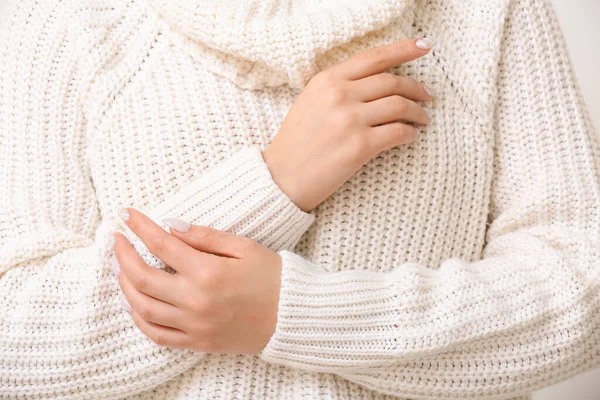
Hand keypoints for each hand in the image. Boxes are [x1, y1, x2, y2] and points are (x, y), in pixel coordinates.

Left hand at [112, 208, 281, 353]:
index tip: (127, 214)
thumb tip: (170, 226)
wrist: (292, 316)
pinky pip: (157, 335)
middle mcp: (196, 301)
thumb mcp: (244, 247)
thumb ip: (204, 237)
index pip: (162, 245)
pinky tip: (135, 303)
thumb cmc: (272, 276)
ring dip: (125, 286)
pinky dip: (140, 319)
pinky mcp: (197, 342)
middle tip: (117, 240)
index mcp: (208, 273)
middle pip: (143, 277)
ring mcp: (194, 325)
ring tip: (120, 268)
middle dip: (123, 255)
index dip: (140, 227)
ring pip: (143, 307)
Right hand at [262, 37, 435, 211]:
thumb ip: (339, 86)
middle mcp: (340, 95)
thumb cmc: (297, 142)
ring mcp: (350, 120)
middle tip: (428, 96)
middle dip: (417, 88)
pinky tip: (411, 137)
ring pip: (400, 106)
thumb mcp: (311, 101)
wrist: (281, 177)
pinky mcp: (360, 146)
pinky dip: (411, 134)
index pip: (374, 57)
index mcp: (327, 80)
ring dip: (418, 112)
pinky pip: (398, 132)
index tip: (424, 46)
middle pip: (393, 82)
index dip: (404, 50)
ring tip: (423, 119)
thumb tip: (379, 80)